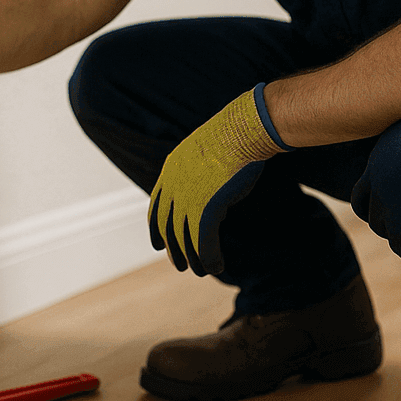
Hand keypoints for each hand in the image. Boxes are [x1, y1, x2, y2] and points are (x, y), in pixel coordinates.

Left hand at [149, 84, 288, 275]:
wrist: (243, 130)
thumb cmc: (235, 136)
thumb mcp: (209, 151)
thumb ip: (202, 172)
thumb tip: (210, 187)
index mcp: (170, 170)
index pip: (156, 206)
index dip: (156, 229)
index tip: (158, 245)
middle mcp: (173, 187)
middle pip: (168, 227)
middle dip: (174, 250)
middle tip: (179, 265)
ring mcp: (186, 200)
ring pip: (185, 240)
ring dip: (194, 260)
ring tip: (202, 271)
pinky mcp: (204, 211)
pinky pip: (204, 243)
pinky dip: (210, 258)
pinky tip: (218, 266)